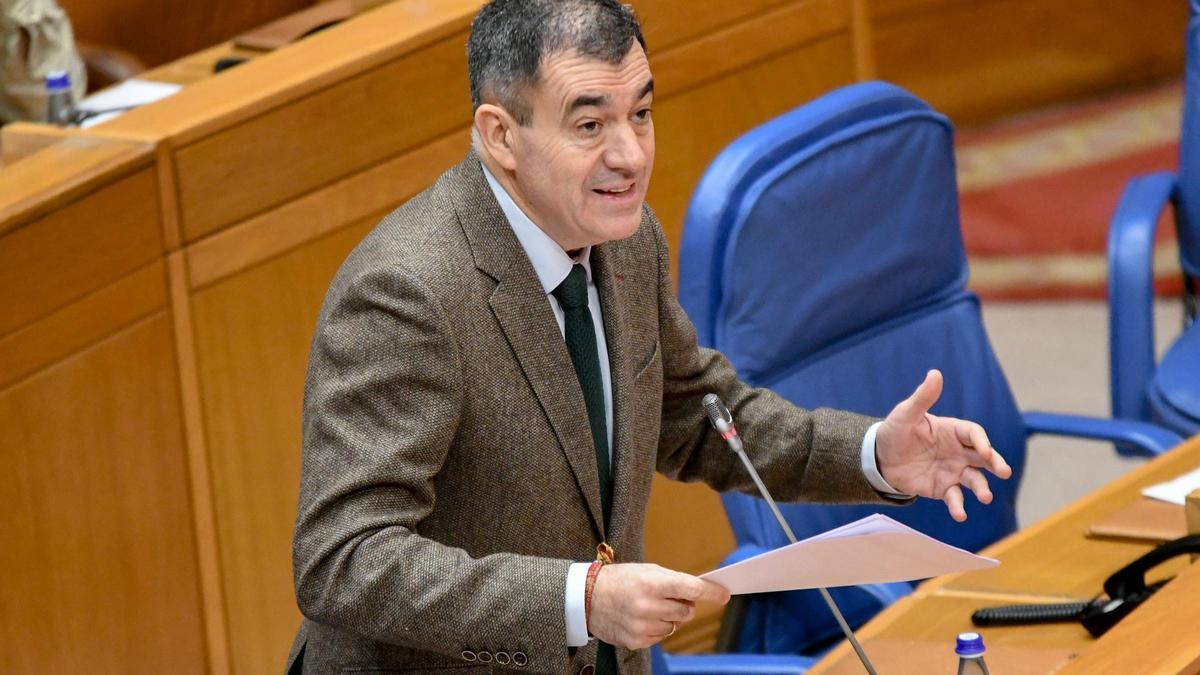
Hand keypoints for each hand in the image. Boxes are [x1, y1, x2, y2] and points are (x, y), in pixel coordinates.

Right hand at [588, 563, 729, 648]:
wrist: (587, 598)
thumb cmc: (620, 580)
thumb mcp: (646, 571)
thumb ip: (673, 581)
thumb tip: (699, 593)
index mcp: (652, 583)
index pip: (691, 588)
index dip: (711, 592)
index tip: (724, 594)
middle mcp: (648, 606)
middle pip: (686, 611)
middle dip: (683, 605)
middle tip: (668, 597)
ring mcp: (642, 626)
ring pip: (674, 626)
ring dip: (668, 618)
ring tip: (648, 607)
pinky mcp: (636, 641)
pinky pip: (660, 637)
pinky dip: (656, 629)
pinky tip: (640, 618)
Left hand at [875, 369, 1012, 521]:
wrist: (879, 459)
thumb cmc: (895, 432)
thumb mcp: (905, 415)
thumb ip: (922, 398)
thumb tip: (935, 373)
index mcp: (953, 431)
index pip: (974, 434)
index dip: (981, 441)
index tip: (984, 451)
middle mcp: (959, 452)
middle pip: (984, 457)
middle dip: (996, 463)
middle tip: (1004, 472)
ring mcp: (953, 471)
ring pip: (975, 479)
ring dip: (982, 488)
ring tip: (985, 497)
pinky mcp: (943, 488)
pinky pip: (955, 498)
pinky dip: (959, 506)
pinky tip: (960, 514)